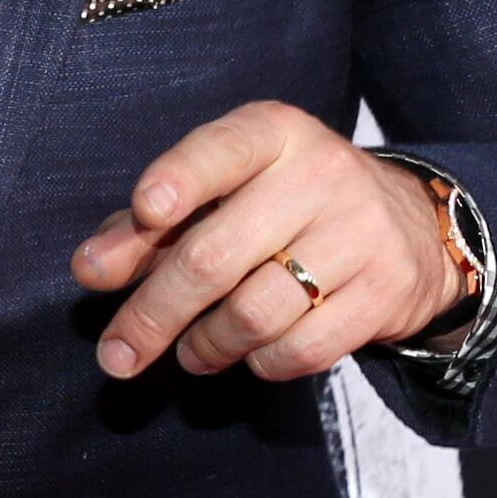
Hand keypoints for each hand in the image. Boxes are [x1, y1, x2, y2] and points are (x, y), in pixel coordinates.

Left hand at [70, 102, 465, 381]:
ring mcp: (360, 232)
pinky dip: (261, 363)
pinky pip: (302, 348)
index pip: (220, 150)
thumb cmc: (282, 207)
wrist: (407, 228)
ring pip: (254, 313)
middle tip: (117, 353)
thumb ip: (146, 230)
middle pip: (214, 256)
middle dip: (154, 313)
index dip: (180, 180)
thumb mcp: (220, 196)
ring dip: (207, 345)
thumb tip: (89, 269)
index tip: (145, 211)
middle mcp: (320, 173)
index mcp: (273, 133)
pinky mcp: (385, 290)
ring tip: (193, 351)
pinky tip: (252, 354)